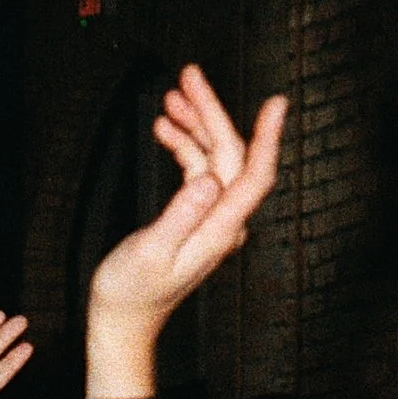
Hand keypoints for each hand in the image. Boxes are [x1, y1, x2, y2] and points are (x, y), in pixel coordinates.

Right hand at [86, 69, 287, 391]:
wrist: (121, 322)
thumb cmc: (131, 295)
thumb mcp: (150, 252)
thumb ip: (180, 215)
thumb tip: (206, 180)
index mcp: (218, 231)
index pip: (254, 176)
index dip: (267, 137)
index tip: (276, 102)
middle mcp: (222, 223)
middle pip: (231, 155)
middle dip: (211, 112)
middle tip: (189, 76)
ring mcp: (210, 219)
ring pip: (213, 158)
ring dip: (194, 124)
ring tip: (171, 97)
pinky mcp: (195, 217)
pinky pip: (197, 170)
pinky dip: (183, 145)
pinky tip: (166, 129)